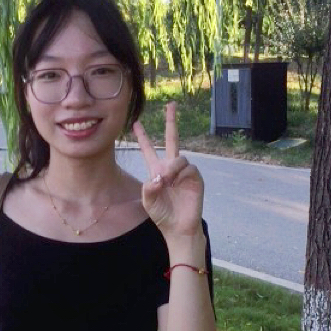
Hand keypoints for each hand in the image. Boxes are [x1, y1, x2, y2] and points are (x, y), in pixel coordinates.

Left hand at [133, 102, 204, 240]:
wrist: (178, 226)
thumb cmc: (162, 214)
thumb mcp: (148, 201)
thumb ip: (149, 187)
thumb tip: (159, 176)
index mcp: (156, 170)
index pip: (149, 150)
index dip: (143, 137)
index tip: (135, 123)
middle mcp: (171, 167)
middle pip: (172, 139)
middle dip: (171, 121)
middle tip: (171, 105)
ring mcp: (184, 171)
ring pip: (179, 157)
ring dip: (171, 168)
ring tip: (166, 182)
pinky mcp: (195, 177)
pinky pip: (188, 167)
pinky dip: (180, 174)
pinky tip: (177, 183)